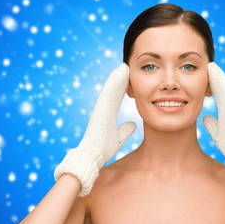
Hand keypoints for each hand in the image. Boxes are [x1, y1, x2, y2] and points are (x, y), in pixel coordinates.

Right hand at [54, 63, 136, 195]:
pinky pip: (109, 93)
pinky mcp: (100, 110)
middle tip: (127, 66)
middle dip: (121, 78)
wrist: (91, 157)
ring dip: (117, 77)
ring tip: (124, 65)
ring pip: (110, 89)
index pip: (117, 98)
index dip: (124, 87)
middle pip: (114, 90)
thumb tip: (133, 123)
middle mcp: (103, 109)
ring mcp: (100, 109)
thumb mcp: (118, 138)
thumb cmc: (102, 149)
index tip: (130, 77)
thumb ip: (125, 130)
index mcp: (107, 114)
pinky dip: (114, 82)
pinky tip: (120, 72)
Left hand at [202, 62, 224, 194]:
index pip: (220, 94)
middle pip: (224, 88)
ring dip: (220, 76)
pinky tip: (216, 75)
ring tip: (212, 66)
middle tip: (209, 66)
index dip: (214, 84)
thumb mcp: (216, 132)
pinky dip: (222, 84)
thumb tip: (204, 117)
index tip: (207, 75)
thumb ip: (211, 124)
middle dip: (217, 76)